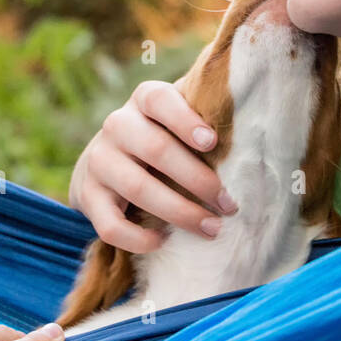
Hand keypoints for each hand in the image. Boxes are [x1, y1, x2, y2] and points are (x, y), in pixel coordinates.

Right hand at [68, 79, 236, 253]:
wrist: (105, 161)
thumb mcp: (177, 118)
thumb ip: (205, 114)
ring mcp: (98, 160)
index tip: (213, 143)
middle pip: (156, 149)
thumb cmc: (162, 136)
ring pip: (137, 187)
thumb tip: (253, 124)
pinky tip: (163, 241)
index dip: (185, 120)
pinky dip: (138, 238)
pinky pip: (110, 224)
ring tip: (211, 228)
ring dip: (179, 212)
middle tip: (228, 204)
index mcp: (144, 100)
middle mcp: (117, 124)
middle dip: (198, 180)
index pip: (160, 100)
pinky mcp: (87, 195)